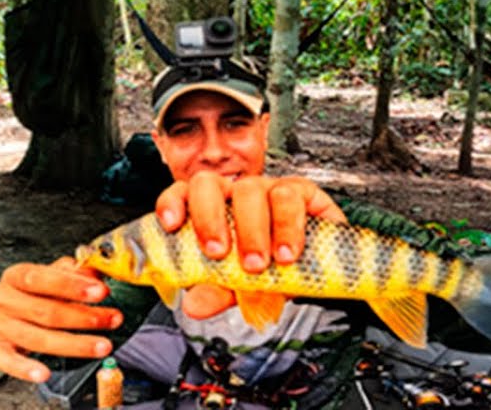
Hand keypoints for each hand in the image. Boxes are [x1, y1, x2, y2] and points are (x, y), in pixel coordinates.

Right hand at [0, 256, 123, 381]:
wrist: (8, 314)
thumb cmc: (34, 295)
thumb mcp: (52, 277)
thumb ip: (73, 273)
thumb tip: (96, 275)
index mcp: (14, 276)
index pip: (40, 278)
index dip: (72, 286)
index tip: (101, 291)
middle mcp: (2, 300)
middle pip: (44, 311)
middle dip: (83, 317)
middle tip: (112, 319)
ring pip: (36, 339)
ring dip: (74, 345)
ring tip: (102, 346)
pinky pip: (9, 362)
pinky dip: (25, 369)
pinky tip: (45, 373)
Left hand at [154, 174, 346, 318]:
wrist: (321, 272)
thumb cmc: (272, 271)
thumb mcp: (239, 287)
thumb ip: (216, 292)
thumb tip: (194, 306)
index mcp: (210, 208)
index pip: (181, 193)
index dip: (172, 203)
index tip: (170, 224)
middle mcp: (233, 193)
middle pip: (208, 185)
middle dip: (209, 218)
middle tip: (218, 253)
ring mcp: (266, 187)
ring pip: (250, 189)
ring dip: (252, 228)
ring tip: (258, 264)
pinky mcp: (302, 192)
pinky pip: (290, 196)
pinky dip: (287, 227)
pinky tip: (287, 253)